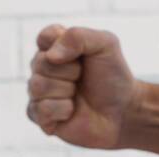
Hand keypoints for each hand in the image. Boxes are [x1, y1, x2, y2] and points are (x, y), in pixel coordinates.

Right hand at [27, 24, 139, 148]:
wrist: (121, 111)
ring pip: (36, 86)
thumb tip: (50, 56)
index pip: (44, 37)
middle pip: (39, 63)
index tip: (81, 55)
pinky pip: (40, 109)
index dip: (61, 45)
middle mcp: (44, 69)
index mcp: (56, 48)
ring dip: (65, 90)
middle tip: (82, 77)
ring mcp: (40, 94)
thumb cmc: (112, 77)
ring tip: (77, 95)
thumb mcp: (105, 44)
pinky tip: (71, 111)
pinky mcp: (41, 117)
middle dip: (69, 71)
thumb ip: (78, 36)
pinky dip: (62, 110)